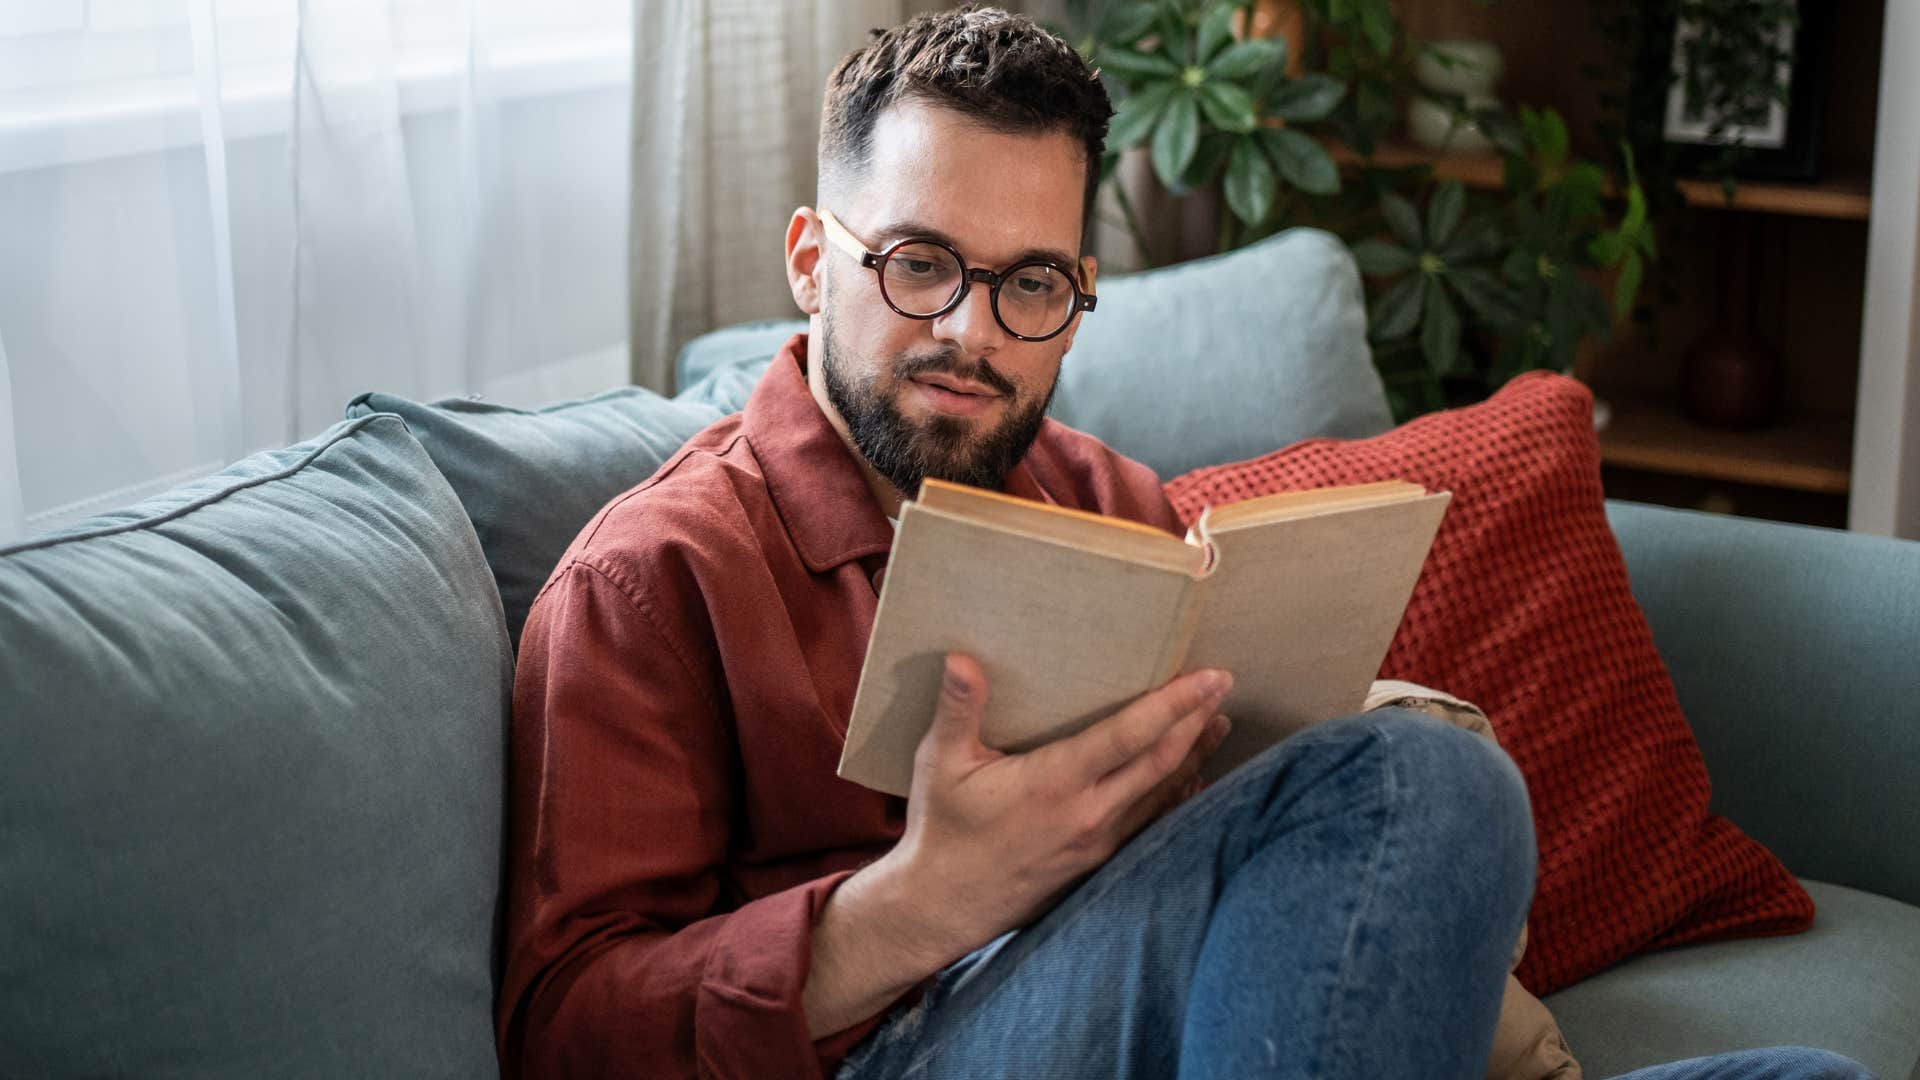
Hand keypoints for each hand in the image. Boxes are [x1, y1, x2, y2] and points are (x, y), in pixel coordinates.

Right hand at [878, 653, 1233, 964]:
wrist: (943, 906)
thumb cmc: (942, 830)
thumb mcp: (939, 763)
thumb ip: (956, 709)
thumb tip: (960, 659)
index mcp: (1054, 783)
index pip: (1130, 736)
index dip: (1175, 703)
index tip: (1211, 676)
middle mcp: (1088, 814)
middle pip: (1162, 762)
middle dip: (1197, 721)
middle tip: (1222, 686)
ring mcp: (1098, 842)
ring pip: (1162, 793)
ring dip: (1195, 756)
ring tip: (1218, 722)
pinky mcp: (1098, 861)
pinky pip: (1150, 823)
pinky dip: (1176, 795)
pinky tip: (1192, 779)